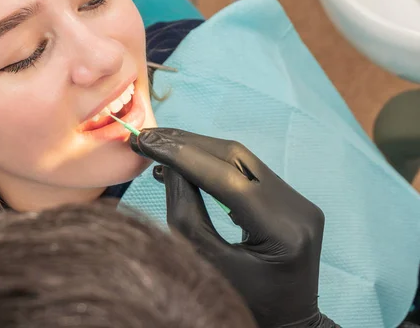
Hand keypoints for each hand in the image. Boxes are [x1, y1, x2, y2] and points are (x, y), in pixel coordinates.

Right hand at [130, 128, 337, 327]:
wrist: (286, 322)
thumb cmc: (243, 305)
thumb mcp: (207, 263)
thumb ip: (187, 213)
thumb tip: (170, 166)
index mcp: (281, 232)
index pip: (227, 179)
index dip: (183, 156)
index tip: (147, 141)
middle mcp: (298, 208)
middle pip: (236, 159)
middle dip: (188, 144)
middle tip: (149, 137)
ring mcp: (300, 201)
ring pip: (242, 159)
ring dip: (198, 149)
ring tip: (161, 145)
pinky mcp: (292, 200)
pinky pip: (248, 171)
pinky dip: (214, 163)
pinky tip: (186, 162)